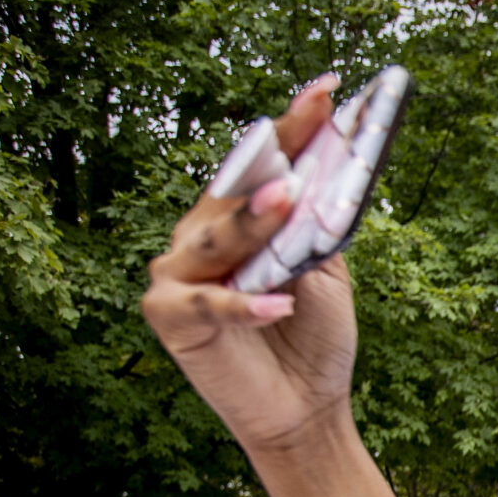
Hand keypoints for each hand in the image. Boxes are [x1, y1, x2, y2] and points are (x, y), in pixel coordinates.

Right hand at [139, 77, 357, 454]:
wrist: (305, 408)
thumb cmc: (313, 338)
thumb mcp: (326, 275)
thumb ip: (318, 231)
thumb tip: (329, 182)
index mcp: (240, 218)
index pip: (266, 162)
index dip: (295, 124)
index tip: (329, 88)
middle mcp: (202, 234)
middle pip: (236, 190)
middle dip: (271, 158)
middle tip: (308, 127)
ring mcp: (179, 272)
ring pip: (217, 239)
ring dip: (253, 219)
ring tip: (289, 198)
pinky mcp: (169, 316)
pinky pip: (209, 305)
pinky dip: (246, 306)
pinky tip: (281, 306)